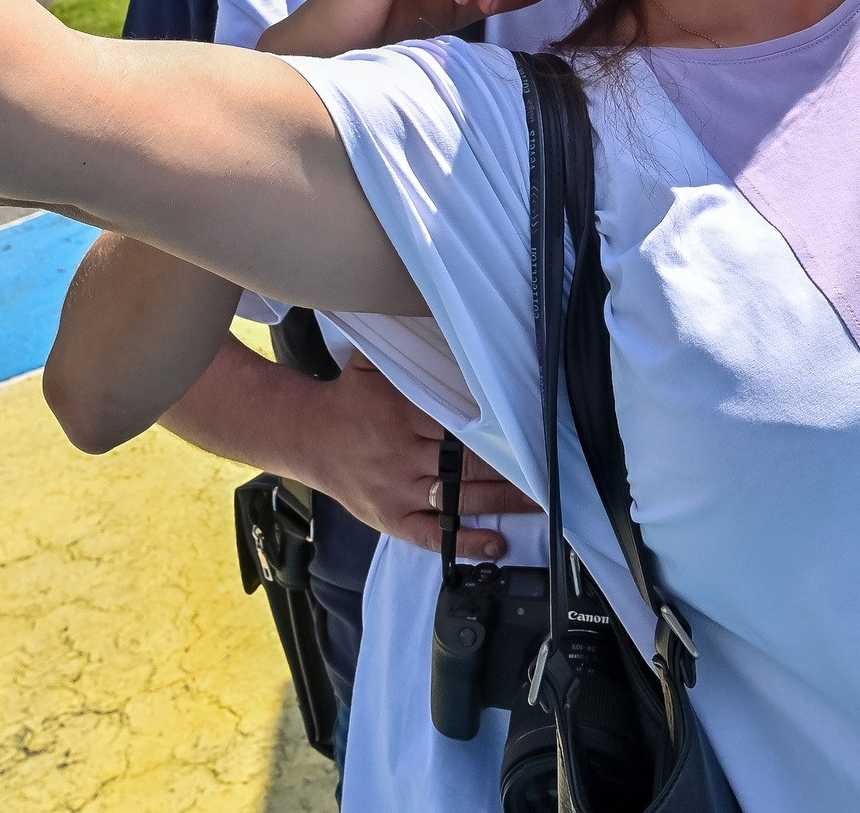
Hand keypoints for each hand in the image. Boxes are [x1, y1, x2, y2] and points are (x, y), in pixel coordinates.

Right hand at [289, 356, 538, 557]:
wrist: (305, 436)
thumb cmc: (350, 397)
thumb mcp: (374, 364)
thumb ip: (410, 347)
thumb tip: (444, 316)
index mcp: (403, 414)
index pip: (461, 423)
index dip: (499, 428)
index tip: (535, 430)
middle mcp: (403, 456)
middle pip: (467, 464)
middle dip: (512, 468)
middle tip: (553, 469)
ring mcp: (398, 491)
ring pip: (458, 499)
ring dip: (503, 503)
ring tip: (542, 503)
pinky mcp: (392, 519)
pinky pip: (432, 535)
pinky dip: (464, 542)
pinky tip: (497, 544)